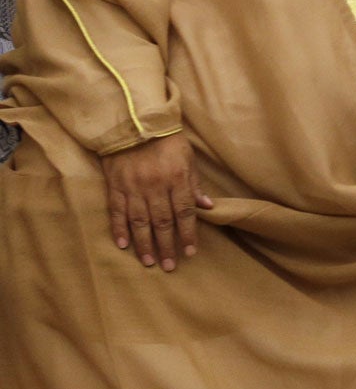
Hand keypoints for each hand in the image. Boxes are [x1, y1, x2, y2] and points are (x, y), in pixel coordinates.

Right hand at [100, 132, 212, 271]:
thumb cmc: (167, 141)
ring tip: (149, 261)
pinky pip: (116, 211)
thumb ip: (195, 185)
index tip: (190, 253)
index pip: (184, 213)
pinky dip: (119, 229)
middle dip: (167, 246)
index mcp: (177, 179)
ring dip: (144, 244)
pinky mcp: (115, 186)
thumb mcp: (188, 159)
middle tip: (169, 266)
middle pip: (162, 222)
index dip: (187, 234)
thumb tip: (208, 208)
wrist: (135, 122)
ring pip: (139, 221)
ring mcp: (133, 187)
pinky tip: (123, 245)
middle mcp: (155, 186)